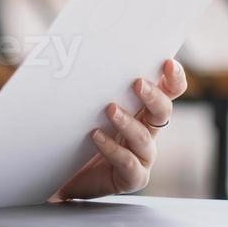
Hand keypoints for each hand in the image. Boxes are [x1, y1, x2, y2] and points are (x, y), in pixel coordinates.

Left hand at [50, 58, 187, 200]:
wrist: (55, 171)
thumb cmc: (70, 131)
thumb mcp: (75, 101)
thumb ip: (77, 77)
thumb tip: (56, 49)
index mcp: (140, 109)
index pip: (167, 91)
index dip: (172, 78)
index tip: (168, 62)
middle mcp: (146, 131)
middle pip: (162, 112)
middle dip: (154, 96)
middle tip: (137, 83)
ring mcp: (141, 156)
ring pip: (144, 138)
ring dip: (128, 122)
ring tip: (109, 109)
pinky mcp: (130, 178)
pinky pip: (128, 163)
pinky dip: (113, 149)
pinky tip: (96, 137)